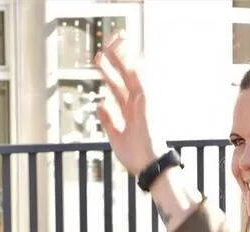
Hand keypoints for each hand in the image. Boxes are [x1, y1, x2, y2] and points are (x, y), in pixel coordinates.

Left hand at [94, 30, 167, 175]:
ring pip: (130, 78)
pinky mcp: (146, 111)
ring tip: (113, 45)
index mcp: (128, 110)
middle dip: (114, 59)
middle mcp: (135, 105)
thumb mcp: (115, 137)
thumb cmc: (136, 157)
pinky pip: (140, 89)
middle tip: (107, 43)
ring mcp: (142, 106)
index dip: (107, 71)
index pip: (115, 86)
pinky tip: (128, 62)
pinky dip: (135, 76)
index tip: (99, 59)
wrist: (149, 170)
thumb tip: (99, 104)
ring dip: (122, 62)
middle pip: (122, 77)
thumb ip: (108, 120)